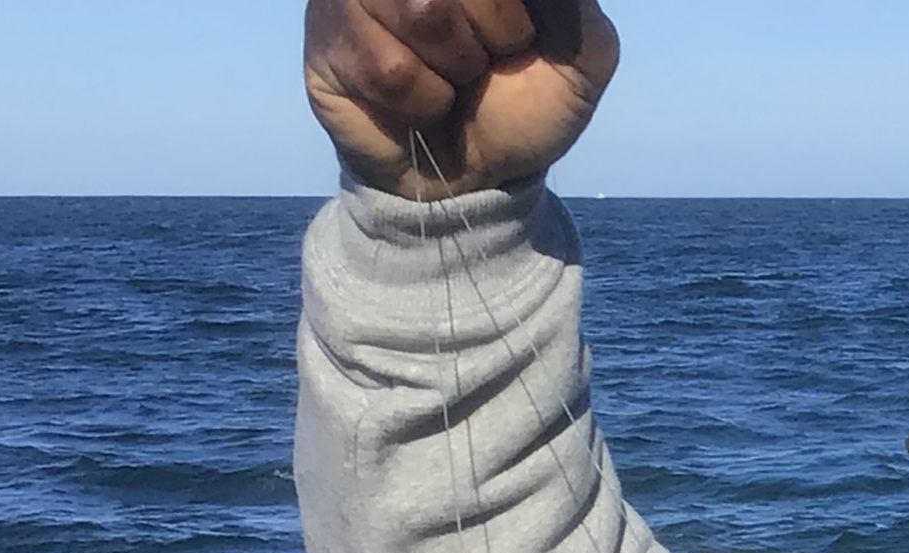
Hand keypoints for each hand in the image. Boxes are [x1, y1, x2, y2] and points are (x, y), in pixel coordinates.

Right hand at [304, 0, 619, 200]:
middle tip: (485, 59)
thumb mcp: (582, 56)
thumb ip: (573, 4)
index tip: (519, 35)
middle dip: (494, 30)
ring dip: (456, 68)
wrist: (474, 178)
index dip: (507, 13)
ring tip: (452, 80)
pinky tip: (419, 102)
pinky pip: (388, 67)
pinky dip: (422, 101)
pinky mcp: (326, 35)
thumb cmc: (523, 105)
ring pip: (421, 10)